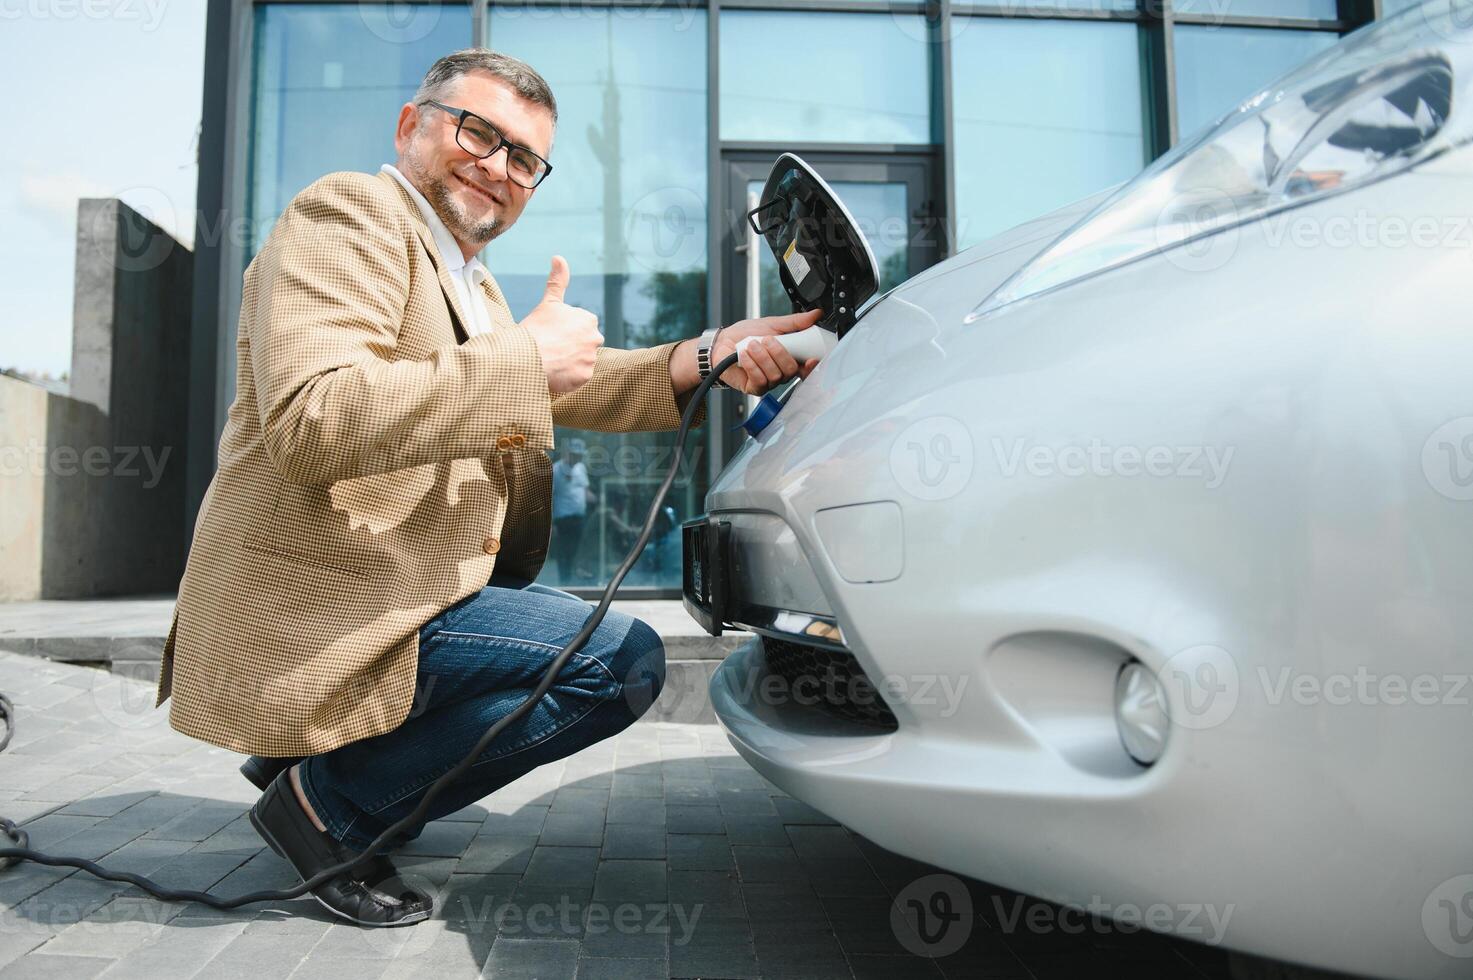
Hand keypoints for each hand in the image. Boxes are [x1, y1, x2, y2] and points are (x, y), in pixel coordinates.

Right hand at [521, 255, 602, 394]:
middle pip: (583, 345)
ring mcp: (591, 358)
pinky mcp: (585, 376)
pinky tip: (554, 372)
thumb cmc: (536, 328)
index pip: (580, 328)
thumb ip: (558, 281)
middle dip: (570, 347)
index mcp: (588, 320)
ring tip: (551, 361)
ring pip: (580, 361)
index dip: (564, 332)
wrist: (528, 356)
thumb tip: (559, 257)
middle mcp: (595, 338)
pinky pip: (578, 377)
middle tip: (550, 349)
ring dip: (569, 363)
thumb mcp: (548, 302)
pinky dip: (568, 377)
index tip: (551, 334)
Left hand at [711, 308, 824, 395]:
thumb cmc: (746, 335)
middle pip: (790, 370)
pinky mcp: (754, 388)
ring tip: (751, 345)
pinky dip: (752, 365)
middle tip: (766, 339)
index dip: (811, 366)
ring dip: (762, 357)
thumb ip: (794, 322)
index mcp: (789, 358)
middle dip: (779, 353)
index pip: (806, 368)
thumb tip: (815, 314)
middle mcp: (781, 372)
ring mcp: (768, 382)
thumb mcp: (772, 324)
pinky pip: (759, 380)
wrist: (722, 342)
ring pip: (775, 375)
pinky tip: (745, 355)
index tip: (810, 359)